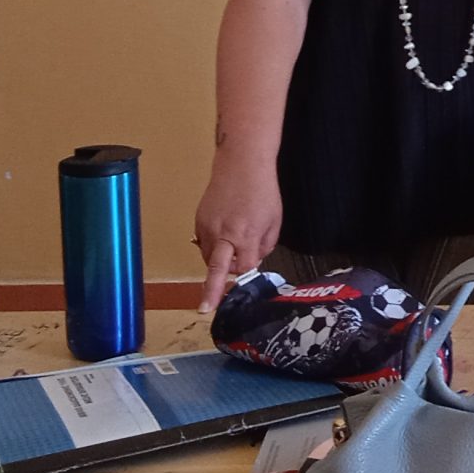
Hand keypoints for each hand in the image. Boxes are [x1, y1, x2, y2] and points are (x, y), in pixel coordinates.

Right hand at [194, 152, 282, 312]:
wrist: (241, 164)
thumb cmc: (262, 191)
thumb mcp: (274, 221)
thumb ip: (264, 246)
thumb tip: (252, 262)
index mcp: (245, 235)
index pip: (243, 268)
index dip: (247, 271)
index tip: (247, 275)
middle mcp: (223, 234)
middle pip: (216, 269)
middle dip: (210, 291)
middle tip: (205, 308)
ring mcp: (207, 227)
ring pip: (209, 258)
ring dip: (219, 261)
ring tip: (231, 248)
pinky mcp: (198, 221)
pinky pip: (204, 244)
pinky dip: (213, 247)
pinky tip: (225, 235)